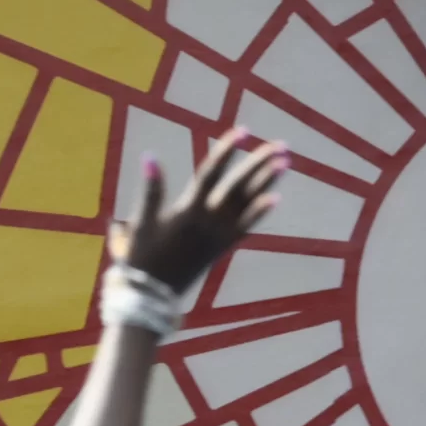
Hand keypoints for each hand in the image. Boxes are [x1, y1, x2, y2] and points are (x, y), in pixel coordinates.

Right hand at [113, 128, 287, 294]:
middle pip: (239, 185)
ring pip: (248, 203)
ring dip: (268, 182)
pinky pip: (247, 228)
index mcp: (188, 209)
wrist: (152, 295)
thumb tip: (149, 156)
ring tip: (285, 162)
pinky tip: (276, 199)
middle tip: (280, 145)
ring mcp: (219, 235)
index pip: (211, 173)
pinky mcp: (223, 248)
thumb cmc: (142, 257)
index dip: (227, 150)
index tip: (244, 131)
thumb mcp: (141, 223)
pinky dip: (260, 213)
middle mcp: (209, 220)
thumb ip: (150, 189)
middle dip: (259, 163)